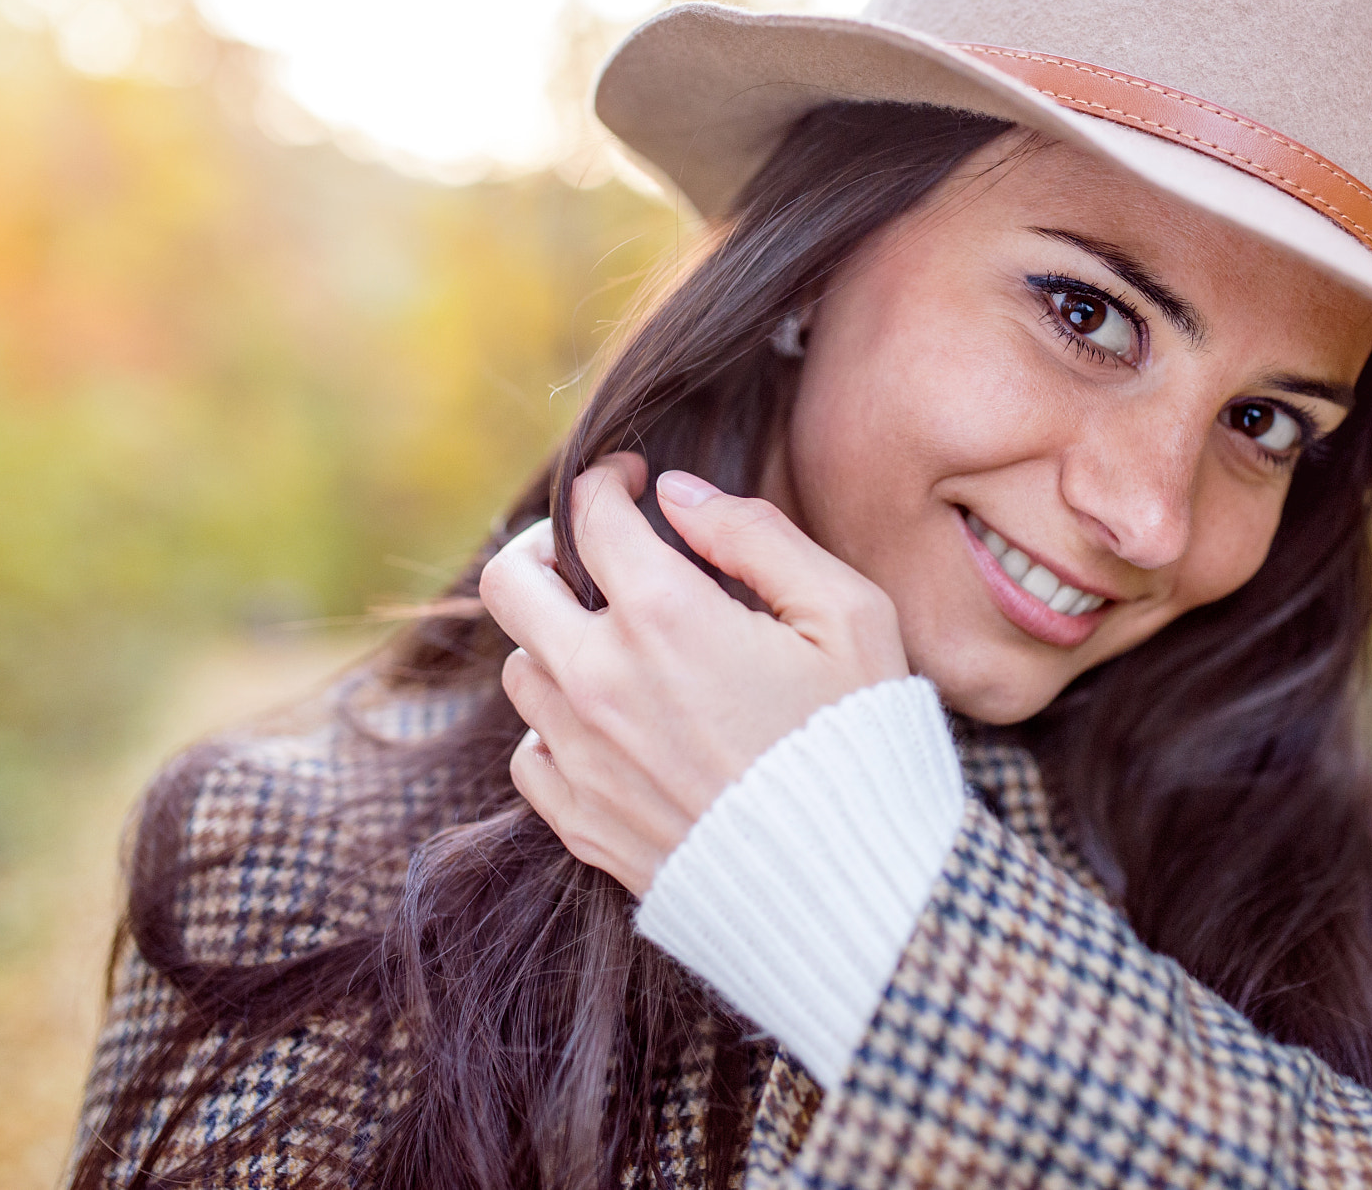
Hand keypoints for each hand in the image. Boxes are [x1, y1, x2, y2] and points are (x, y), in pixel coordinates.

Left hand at [478, 452, 908, 895]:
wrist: (851, 890)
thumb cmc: (862, 740)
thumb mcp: (847, 614)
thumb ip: (757, 536)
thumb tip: (680, 495)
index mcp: (665, 616)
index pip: (592, 516)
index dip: (608, 482)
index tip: (631, 482)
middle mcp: (600, 680)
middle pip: (509, 584)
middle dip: (542, 548)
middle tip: (588, 552)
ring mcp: (581, 756)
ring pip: (521, 668)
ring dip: (557, 642)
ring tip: (617, 646)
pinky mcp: (580, 822)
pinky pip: (531, 752)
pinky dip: (558, 727)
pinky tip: (613, 725)